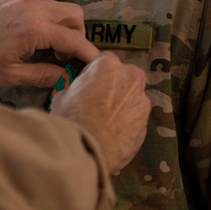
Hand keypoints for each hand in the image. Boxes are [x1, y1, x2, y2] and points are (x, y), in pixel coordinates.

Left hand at [0, 0, 99, 87]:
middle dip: (76, 34)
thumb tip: (67, 77)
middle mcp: (30, 7)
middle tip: (64, 55)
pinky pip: (33, 4)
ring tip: (45, 49)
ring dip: (58, 25)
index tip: (95, 65)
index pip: (74, 39)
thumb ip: (45, 75)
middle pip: (72, 13)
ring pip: (54, 6)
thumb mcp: (12, 75)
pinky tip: (26, 37)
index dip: (88, 53)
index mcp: (34, 28)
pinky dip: (39, 19)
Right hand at [50, 52, 149, 172]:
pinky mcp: (146, 124)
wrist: (88, 149)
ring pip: (132, 98)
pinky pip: (135, 118)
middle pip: (124, 76)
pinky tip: (113, 134)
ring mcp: (142, 102)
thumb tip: (79, 93)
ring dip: (122, 104)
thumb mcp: (63, 95)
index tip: (86, 84)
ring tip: (106, 121)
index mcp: (108, 65)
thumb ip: (77, 87)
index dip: (94, 72)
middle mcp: (131, 78)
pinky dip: (127, 123)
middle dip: (114, 85)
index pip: (103, 60)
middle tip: (98, 101)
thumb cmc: (71, 116)